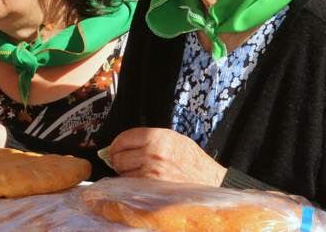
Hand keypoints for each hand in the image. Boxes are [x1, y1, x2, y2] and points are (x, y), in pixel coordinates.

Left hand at [108, 127, 226, 185]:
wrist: (209, 180)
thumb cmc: (192, 160)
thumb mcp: (172, 138)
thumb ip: (147, 139)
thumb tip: (122, 144)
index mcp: (157, 137)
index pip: (123, 138)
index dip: (117, 144)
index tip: (115, 148)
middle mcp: (152, 154)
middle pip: (119, 157)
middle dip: (119, 160)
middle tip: (126, 162)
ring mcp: (151, 173)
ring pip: (123, 173)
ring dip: (126, 173)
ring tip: (139, 172)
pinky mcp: (152, 189)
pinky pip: (131, 186)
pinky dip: (132, 184)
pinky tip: (143, 181)